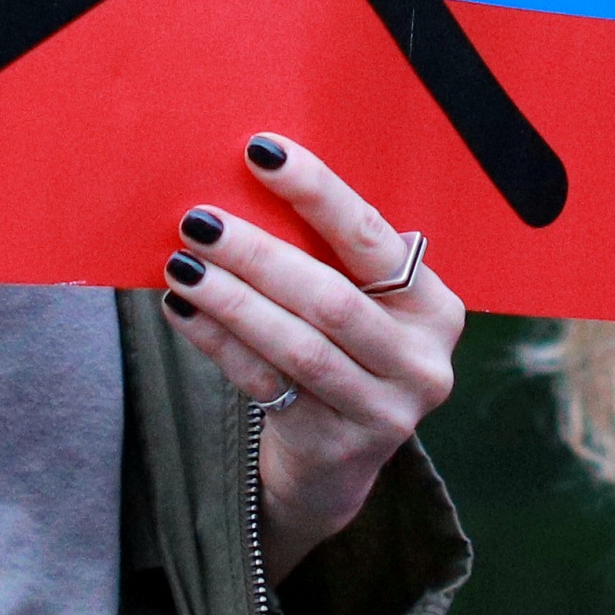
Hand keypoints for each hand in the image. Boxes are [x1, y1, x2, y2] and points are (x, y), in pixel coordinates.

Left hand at [156, 134, 463, 580]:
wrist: (337, 462)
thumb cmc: (340, 352)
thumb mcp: (359, 303)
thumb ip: (326, 256)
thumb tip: (241, 183)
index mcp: (433, 307)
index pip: (370, 237)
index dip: (316, 191)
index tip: (260, 152)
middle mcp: (421, 361)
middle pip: (331, 297)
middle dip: (258, 254)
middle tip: (200, 222)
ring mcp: (383, 412)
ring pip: (297, 346)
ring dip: (231, 301)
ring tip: (182, 266)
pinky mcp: (335, 448)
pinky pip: (266, 384)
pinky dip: (218, 343)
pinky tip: (182, 310)